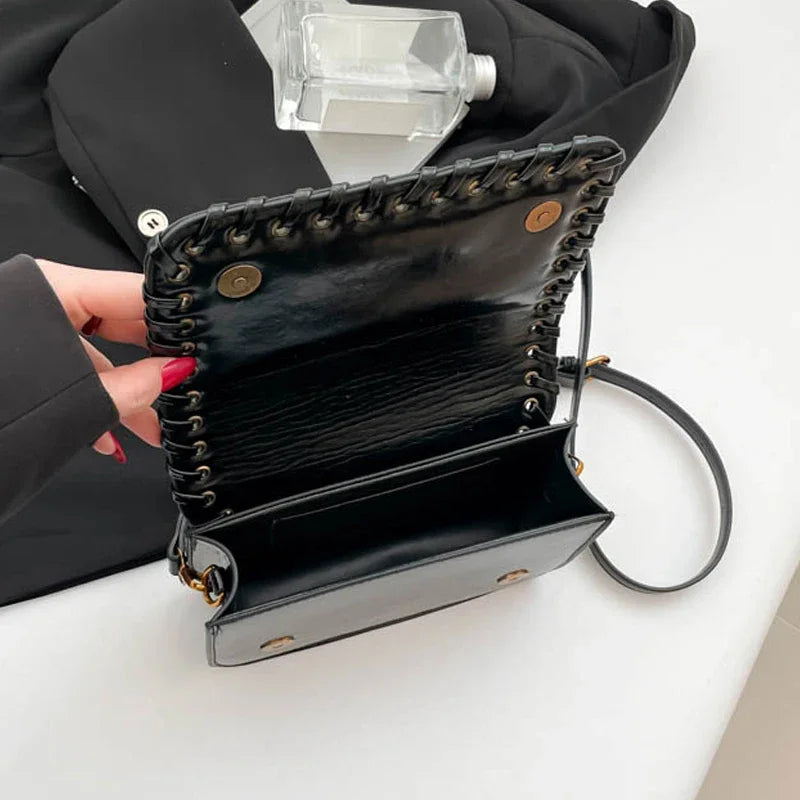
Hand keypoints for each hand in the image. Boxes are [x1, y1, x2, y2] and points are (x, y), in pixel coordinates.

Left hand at [36, 259, 195, 461]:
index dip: (174, 321)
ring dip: (123, 396)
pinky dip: (89, 402)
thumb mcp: (79, 397)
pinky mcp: (21, 355)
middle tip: (183, 387)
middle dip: (152, 366)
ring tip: (150, 431)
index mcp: (53, 287)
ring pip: (93, 355)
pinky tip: (107, 436)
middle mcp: (39, 299)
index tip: (201, 344)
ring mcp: (28, 327)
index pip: (135, 293)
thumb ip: (136, 386)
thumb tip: (176, 373)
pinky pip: (67, 371)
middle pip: (118, 325)